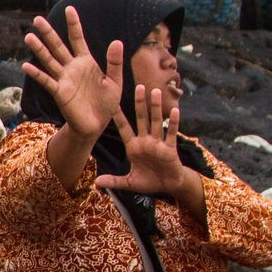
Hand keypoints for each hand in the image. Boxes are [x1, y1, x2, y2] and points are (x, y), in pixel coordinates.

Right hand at [21, 6, 123, 138]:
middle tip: (37, 19)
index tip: (70, 8)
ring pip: (49, 60)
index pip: (78, 39)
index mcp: (86, 62)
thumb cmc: (105, 105)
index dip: (74, 24)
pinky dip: (36, 74)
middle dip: (48, 32)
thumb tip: (117, 41)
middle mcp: (72, 68)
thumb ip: (114, 62)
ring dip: (39, 49)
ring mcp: (64, 79)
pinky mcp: (60, 92)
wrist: (96, 126)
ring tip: (29, 36)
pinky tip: (26, 66)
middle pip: (58, 46)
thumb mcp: (115, 82)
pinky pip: (47, 81)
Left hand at [96, 83, 200, 206]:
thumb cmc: (149, 182)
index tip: (112, 103)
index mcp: (133, 147)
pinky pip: (171, 133)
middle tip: (138, 86)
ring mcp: (158, 143)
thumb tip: (96, 183)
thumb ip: (113, 181)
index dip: (118, 117)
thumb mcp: (128, 182)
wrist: (168, 186)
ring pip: (156, 121)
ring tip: (155, 91)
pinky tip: (175, 110)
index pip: (124, 128)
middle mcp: (145, 141)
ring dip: (155, 107)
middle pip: (141, 118)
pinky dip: (173, 122)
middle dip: (140, 103)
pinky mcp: (169, 149)